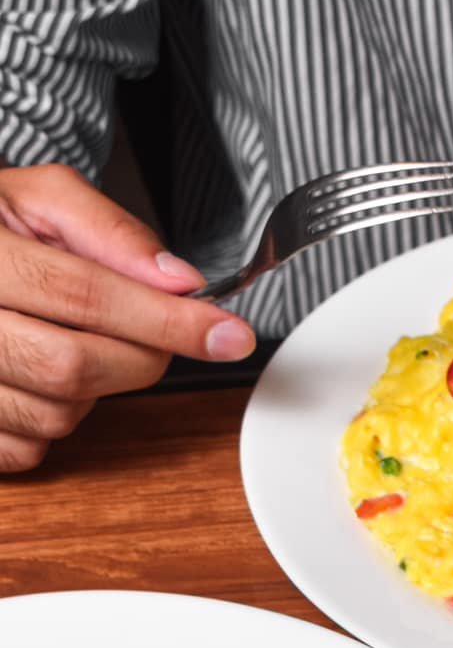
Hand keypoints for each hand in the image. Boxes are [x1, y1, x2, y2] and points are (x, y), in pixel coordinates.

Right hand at [0, 163, 255, 471]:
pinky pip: (29, 449)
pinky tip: (37, 374)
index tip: (228, 334)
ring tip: (67, 338)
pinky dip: (52, 420)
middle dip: (136, 355)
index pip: (84, 295)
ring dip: (91, 389)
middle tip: (151, 331)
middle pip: (74, 365)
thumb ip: (109, 231)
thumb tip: (178, 283)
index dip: (166, 320)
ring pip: (56, 415)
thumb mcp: (35, 198)